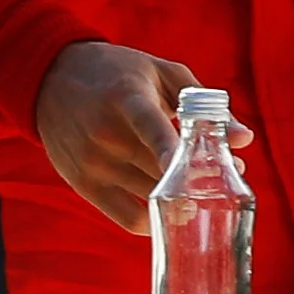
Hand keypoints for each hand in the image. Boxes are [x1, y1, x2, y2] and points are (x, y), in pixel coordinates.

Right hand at [33, 40, 248, 233]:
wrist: (50, 79)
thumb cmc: (118, 73)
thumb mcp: (160, 73)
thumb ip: (204, 104)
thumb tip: (243, 140)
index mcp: (127, 99)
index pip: (152, 128)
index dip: (174, 150)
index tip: (203, 168)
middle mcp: (106, 134)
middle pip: (161, 170)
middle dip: (202, 176)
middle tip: (229, 173)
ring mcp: (92, 162)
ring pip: (150, 195)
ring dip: (183, 199)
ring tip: (205, 189)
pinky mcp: (83, 185)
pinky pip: (127, 218)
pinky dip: (155, 221)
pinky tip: (173, 210)